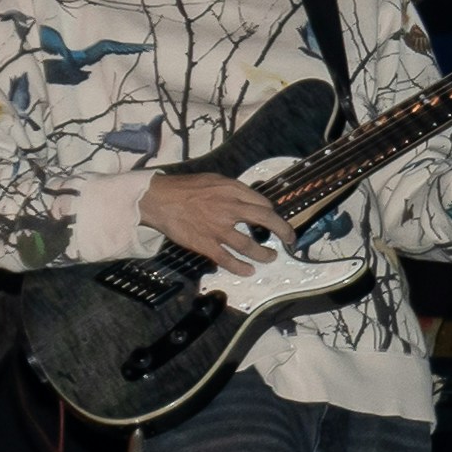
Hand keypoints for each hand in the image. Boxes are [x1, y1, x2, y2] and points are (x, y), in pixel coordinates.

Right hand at [139, 171, 295, 274]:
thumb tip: (250, 199)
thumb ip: (234, 189)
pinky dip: (240, 267)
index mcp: (233, 191)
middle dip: (284, 232)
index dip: (272, 214)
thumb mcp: (214, 179)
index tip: (274, 221)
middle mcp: (230, 209)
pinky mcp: (206, 245)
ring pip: (249, 245)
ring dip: (264, 254)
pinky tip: (249, 271)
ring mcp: (218, 229)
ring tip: (271, 257)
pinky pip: (227, 260)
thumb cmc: (186, 188)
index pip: (263, 203)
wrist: (160, 199)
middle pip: (266, 220)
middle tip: (291, 240)